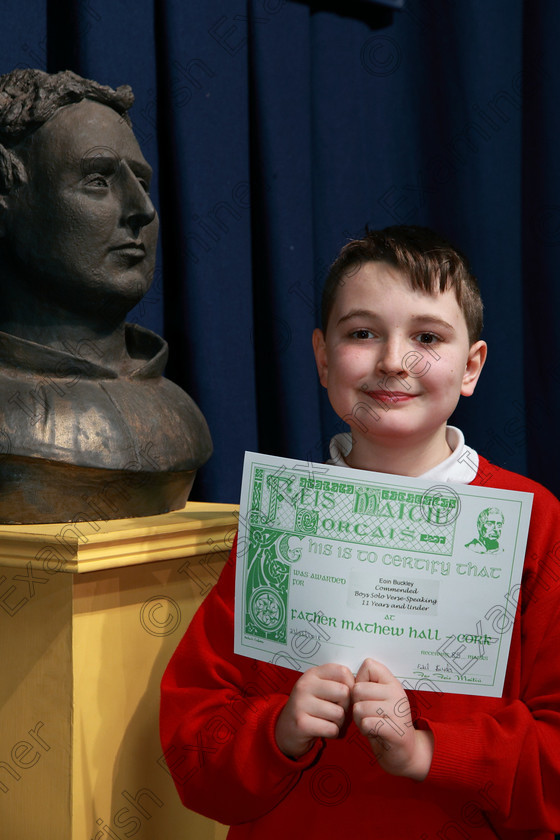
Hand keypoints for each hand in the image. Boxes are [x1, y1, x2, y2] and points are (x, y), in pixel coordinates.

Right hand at [275, 663, 353, 758]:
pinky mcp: (301, 723)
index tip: (343, 695)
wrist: (286, 730)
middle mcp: (305, 685)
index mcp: (313, 673)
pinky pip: (332, 729)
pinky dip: (332, 733)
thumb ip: (338, 682)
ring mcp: (301, 703)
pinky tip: (323, 730)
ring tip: (328, 721)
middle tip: (336, 712)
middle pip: (344, 693)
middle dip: (345, 707)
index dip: (350, 686)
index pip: (343, 672)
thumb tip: (361, 685)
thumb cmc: (313, 708)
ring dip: (339, 722)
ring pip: (339, 713)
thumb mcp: (321, 689)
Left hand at [352, 658, 433, 779]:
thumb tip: (347, 676)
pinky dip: (365, 730)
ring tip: (369, 723)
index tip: (366, 694)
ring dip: (358, 719)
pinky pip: (367, 723)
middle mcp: (397, 693)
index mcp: (392, 682)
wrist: (404, 752)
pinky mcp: (395, 731)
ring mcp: (398, 712)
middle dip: (355, 704)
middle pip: (358, 688)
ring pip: (359, 707)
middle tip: (365, 714)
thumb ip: (366, 685)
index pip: (369, 665)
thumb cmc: (384, 722)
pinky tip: (372, 732)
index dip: (359, 680)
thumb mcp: (378, 699)